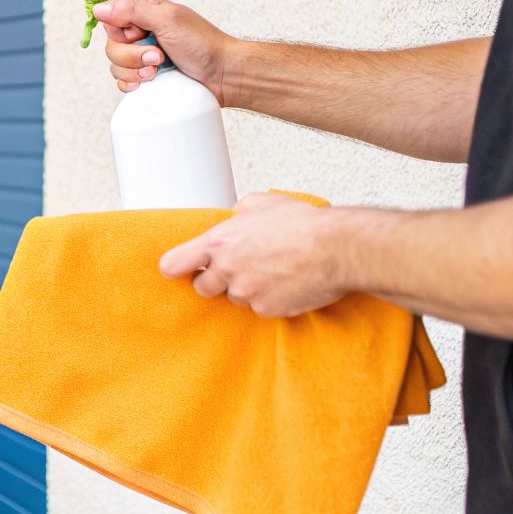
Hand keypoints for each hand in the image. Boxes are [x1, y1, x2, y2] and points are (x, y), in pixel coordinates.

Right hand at [92, 0, 238, 103]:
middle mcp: (143, 33)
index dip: (120, 30)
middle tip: (157, 56)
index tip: (138, 34)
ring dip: (135, 70)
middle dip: (131, 55)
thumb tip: (99, 8)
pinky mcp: (146, 77)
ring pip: (115, 65)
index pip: (111, 18)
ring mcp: (143, 56)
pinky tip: (149, 82)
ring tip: (159, 70)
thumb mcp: (168, 20)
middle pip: (112, 45)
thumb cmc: (203, 44)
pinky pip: (123, 82)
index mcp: (146, 13)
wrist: (223, 75)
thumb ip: (133, 10)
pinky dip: (131, 84)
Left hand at [158, 193, 349, 317]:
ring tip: (272, 271)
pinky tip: (287, 283)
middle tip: (239, 268)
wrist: (338, 248)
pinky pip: (260, 309)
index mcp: (219, 242)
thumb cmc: (304, 224)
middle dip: (217, 280)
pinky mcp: (267, 310)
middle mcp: (228, 270)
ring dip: (247, 289)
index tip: (178, 269)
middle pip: (203, 287)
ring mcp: (246, 293)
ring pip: (235, 298)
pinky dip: (270, 299)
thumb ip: (238, 212)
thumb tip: (234, 216)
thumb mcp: (262, 203)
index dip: (177, 267)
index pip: (174, 264)